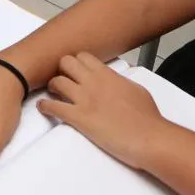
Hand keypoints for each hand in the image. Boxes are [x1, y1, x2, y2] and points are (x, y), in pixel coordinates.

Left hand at [36, 52, 165, 171]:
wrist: (149, 137)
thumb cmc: (148, 118)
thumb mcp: (137, 90)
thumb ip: (121, 83)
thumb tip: (116, 82)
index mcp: (108, 75)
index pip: (83, 56)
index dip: (76, 63)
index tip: (74, 70)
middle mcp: (94, 83)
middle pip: (66, 62)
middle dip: (61, 70)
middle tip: (62, 80)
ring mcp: (85, 99)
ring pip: (57, 82)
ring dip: (51, 87)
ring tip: (53, 94)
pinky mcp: (80, 118)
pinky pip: (54, 107)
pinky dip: (46, 107)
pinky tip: (45, 108)